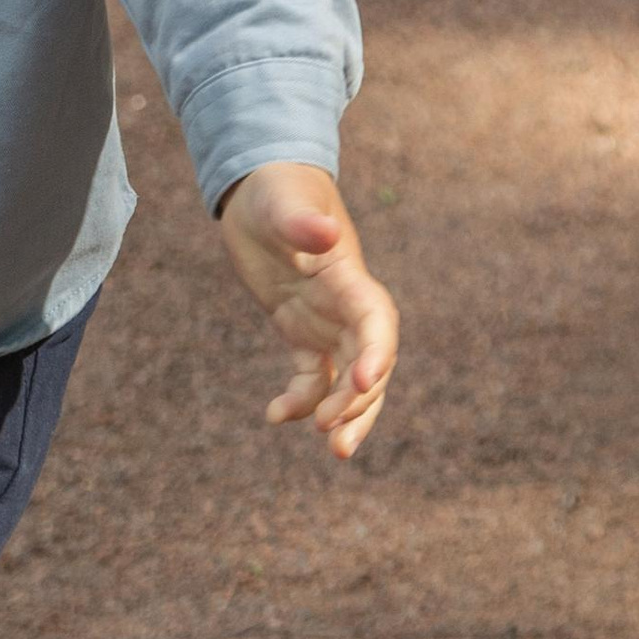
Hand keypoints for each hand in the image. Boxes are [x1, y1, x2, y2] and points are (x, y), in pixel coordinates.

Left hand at [216, 164, 396, 461]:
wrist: (262, 190)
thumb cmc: (277, 189)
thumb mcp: (282, 201)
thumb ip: (303, 220)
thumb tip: (325, 234)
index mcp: (349, 277)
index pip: (376, 322)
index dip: (376, 354)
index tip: (362, 383)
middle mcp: (346, 306)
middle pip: (369, 363)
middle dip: (360, 402)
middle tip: (334, 437)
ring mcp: (326, 321)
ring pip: (348, 380)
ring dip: (344, 414)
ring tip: (331, 448)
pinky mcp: (300, 331)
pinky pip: (310, 376)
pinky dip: (300, 400)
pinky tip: (275, 416)